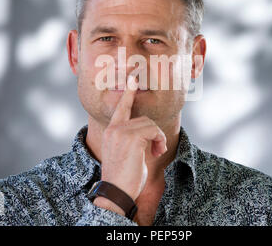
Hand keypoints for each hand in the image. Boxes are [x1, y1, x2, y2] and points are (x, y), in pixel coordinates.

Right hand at [99, 72, 167, 201]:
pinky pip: (154, 130)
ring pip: (150, 124)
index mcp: (111, 131)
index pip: (121, 108)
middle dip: (155, 133)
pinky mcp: (131, 137)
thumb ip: (133, 140)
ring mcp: (121, 132)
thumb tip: (149, 135)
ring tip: (156, 152)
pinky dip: (160, 140)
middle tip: (157, 150)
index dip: (129, 93)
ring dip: (159, 138)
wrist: (116, 192)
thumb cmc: (123, 178)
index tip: (133, 78)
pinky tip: (156, 152)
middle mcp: (114, 128)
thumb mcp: (126, 154)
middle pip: (144, 119)